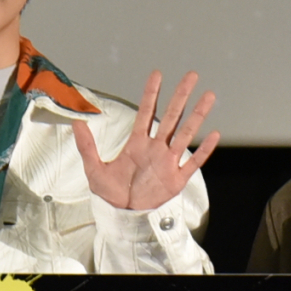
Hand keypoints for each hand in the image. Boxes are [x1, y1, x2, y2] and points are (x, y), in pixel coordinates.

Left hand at [73, 71, 218, 211]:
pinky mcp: (177, 179)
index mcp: (137, 143)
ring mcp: (168, 162)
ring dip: (197, 116)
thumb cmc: (111, 193)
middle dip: (181, 96)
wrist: (125, 216)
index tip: (158, 74)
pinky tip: (213, 134)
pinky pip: (193, 162)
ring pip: (185, 134)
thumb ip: (87, 146)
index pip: (146, 112)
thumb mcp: (94, 169)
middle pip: (171, 116)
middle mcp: (156, 148)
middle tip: (191, 75)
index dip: (151, 94)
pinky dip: (204, 150)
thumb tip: (76, 122)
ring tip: (209, 96)